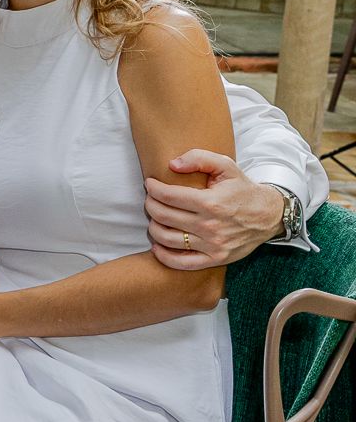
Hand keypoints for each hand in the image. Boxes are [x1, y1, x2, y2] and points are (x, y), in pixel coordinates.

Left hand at [146, 151, 288, 269]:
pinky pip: (181, 263)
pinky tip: (157, 245)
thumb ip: (199, 158)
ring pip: (167, 238)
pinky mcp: (216, 259)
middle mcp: (211, 226)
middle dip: (150, 204)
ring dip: (153, 227)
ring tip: (155, 218)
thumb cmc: (243, 190)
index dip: (153, 188)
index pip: (168, 196)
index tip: (150, 184)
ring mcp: (213, 245)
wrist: (270, 215)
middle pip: (163, 216)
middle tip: (151, 198)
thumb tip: (172, 164)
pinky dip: (163, 256)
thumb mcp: (226, 166)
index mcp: (211, 202)